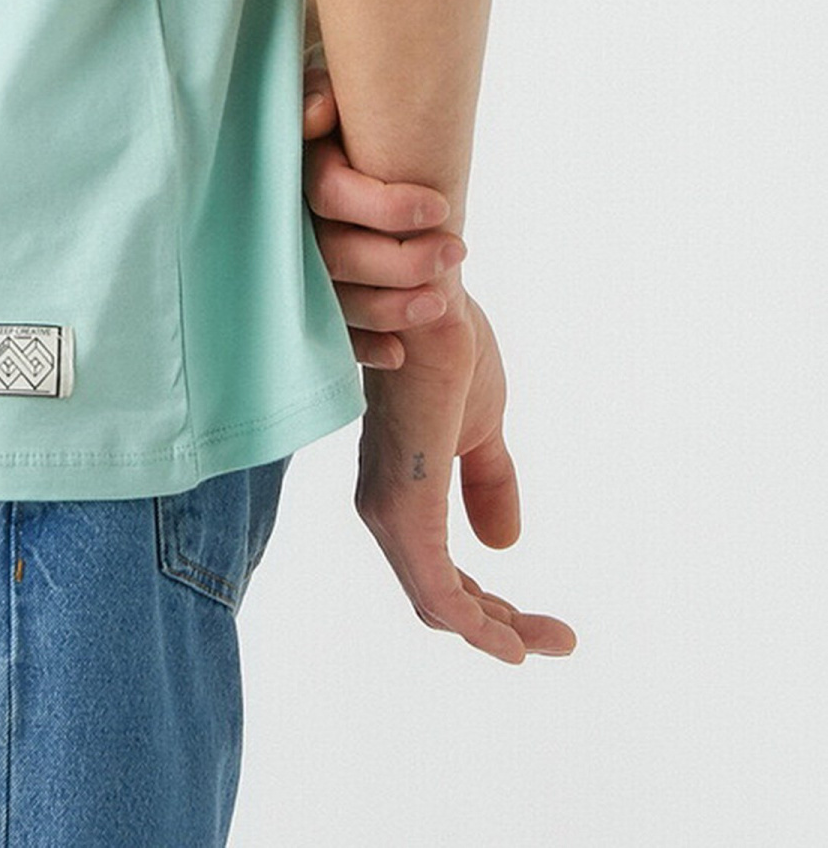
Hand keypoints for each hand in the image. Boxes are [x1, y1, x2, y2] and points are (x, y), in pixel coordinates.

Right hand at [303, 65, 468, 369]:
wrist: (341, 146)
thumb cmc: (338, 117)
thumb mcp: (333, 90)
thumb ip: (320, 92)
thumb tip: (319, 113)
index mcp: (292, 168)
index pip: (330, 193)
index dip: (387, 205)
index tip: (440, 207)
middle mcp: (286, 221)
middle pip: (336, 254)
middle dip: (404, 260)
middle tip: (458, 249)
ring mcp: (294, 266)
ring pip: (335, 301)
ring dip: (392, 307)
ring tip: (442, 301)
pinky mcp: (308, 303)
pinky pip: (331, 335)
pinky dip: (365, 346)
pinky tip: (399, 350)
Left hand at [355, 286, 577, 662]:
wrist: (433, 304)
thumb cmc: (445, 351)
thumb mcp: (481, 429)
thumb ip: (488, 483)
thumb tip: (502, 546)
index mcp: (403, 493)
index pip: (440, 579)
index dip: (492, 612)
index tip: (551, 629)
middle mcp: (387, 509)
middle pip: (440, 602)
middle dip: (501, 629)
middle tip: (560, 638)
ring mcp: (393, 510)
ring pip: (441, 606)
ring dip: (500, 633)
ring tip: (558, 639)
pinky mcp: (408, 506)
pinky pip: (438, 592)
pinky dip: (476, 627)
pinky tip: (515, 643)